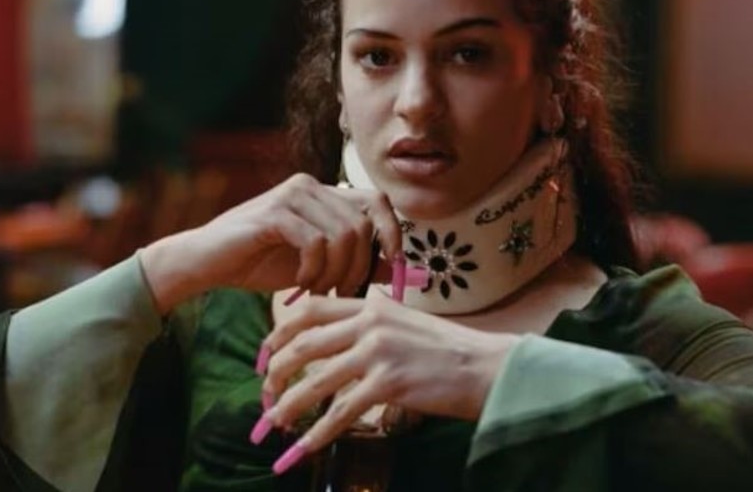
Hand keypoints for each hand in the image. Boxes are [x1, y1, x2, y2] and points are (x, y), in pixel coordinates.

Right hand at [140, 174, 402, 311]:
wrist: (207, 263)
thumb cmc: (259, 262)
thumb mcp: (317, 265)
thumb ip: (355, 262)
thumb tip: (399, 269)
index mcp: (323, 193)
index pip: (377, 201)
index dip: (392, 232)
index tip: (394, 266)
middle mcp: (310, 185)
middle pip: (363, 223)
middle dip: (360, 265)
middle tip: (342, 290)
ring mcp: (291, 195)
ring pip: (344, 234)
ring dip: (336, 271)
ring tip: (318, 288)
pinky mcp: (275, 212)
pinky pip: (316, 242)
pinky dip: (314, 269)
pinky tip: (301, 282)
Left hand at [252, 291, 519, 473]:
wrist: (487, 367)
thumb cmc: (449, 351)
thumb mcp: (406, 323)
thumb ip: (372, 325)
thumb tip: (337, 344)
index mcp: (372, 305)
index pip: (311, 310)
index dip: (280, 333)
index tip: (265, 357)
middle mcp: (371, 322)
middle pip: (304, 344)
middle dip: (277, 373)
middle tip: (265, 397)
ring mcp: (379, 351)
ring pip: (316, 380)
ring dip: (289, 406)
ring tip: (274, 425)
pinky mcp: (390, 382)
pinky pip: (342, 411)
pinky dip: (318, 432)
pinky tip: (304, 447)